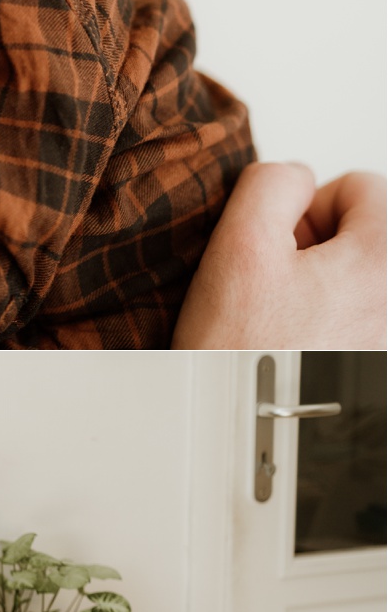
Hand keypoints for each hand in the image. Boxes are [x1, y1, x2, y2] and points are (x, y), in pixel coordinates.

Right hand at [173, 164, 385, 348]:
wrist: (239, 433)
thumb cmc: (242, 356)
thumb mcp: (239, 245)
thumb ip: (272, 184)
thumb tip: (294, 178)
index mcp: (384, 258)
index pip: (361, 185)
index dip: (304, 207)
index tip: (276, 249)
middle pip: (363, 233)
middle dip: (314, 249)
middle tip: (272, 289)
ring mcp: (384, 334)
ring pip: (356, 278)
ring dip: (317, 287)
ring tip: (279, 322)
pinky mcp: (373, 358)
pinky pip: (353, 319)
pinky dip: (324, 324)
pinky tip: (291, 345)